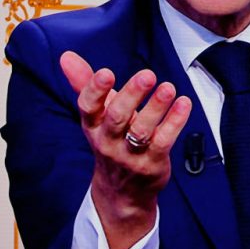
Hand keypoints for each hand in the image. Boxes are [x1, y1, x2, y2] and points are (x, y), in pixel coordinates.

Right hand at [60, 50, 191, 248]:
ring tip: (168, 88)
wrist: (122, 192)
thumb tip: (66, 55)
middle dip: (131, 95)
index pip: (88, 107)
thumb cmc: (111, 140)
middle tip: (147, 75)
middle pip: (117, 117)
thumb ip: (84, 83)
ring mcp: (130, 155)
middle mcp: (108, 141)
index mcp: (92, 125)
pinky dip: (175, 122)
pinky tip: (183, 104)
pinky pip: (163, 142)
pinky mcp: (152, 163)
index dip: (95, 90)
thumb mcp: (96, 114)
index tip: (106, 72)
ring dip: (156, 107)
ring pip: (141, 130)